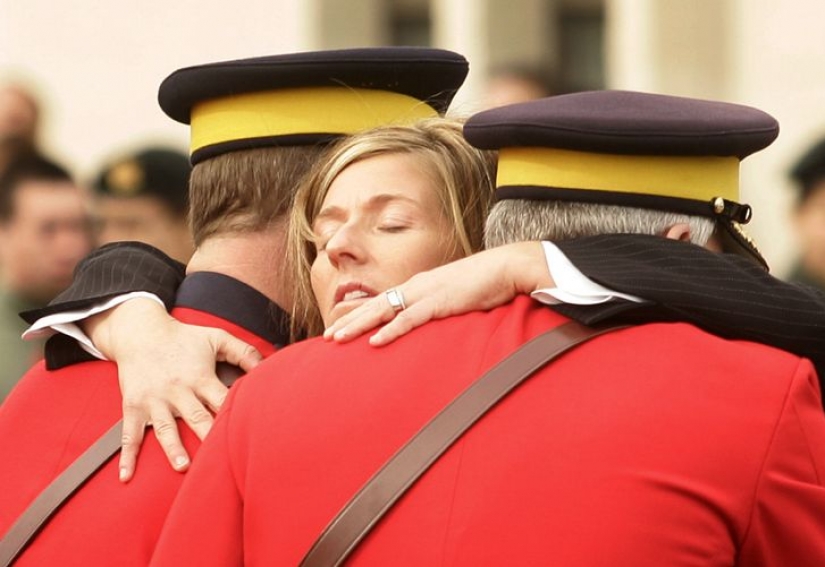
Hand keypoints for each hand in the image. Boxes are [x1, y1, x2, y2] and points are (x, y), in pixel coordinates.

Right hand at [83, 298, 261, 481]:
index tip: (247, 429)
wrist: (141, 332)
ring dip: (174, 448)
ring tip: (183, 467)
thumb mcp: (217, 337)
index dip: (235, 414)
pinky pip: (130, 434)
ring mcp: (155, 400)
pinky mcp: (134, 406)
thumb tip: (269, 367)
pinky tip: (127, 475)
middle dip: (209, 436)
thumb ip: (244, 352)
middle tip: (221, 456)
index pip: (222, 399)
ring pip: (166, 428)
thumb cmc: (184, 337)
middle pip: (197, 417)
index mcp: (200, 377)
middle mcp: (178, 390)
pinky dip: (128, 455)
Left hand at [323, 241, 550, 345]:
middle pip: (374, 305)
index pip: (383, 302)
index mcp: (420, 286)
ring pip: (383, 310)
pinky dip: (390, 330)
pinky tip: (374, 341)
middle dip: (349, 320)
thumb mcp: (457, 298)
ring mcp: (426, 293)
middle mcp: (417, 287)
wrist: (507, 267)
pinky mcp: (440, 302)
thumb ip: (442, 309)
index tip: (341, 327)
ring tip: (337, 339)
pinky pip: (410, 319)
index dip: (360, 315)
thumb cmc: (486, 283)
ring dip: (358, 325)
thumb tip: (435, 325)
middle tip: (327, 337)